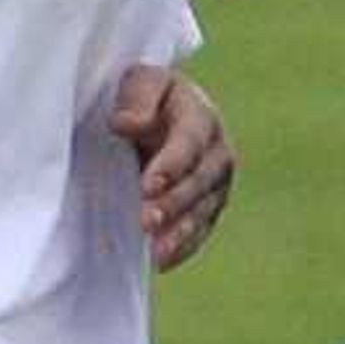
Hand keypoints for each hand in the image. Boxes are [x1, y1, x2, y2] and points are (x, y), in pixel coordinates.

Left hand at [111, 63, 236, 270]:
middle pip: (200, 181)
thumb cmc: (142, 97)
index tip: (148, 186)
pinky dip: (182, 247)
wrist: (157, 116)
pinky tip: (161, 261)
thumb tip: (127, 124)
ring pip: (203, 211)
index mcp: (200, 116)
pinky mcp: (207, 208)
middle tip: (147, 221)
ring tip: (155, 252)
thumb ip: (136, 97)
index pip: (190, 142)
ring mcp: (215, 184)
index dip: (172, 164)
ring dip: (179, 232)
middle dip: (174, 203)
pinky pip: (199, 231)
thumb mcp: (137, 81)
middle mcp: (217, 152)